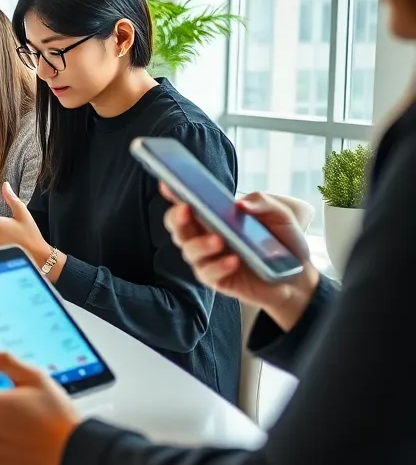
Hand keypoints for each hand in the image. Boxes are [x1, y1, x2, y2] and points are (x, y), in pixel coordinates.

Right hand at [161, 185, 319, 330]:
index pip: (188, 204)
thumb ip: (263, 203)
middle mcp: (205, 237)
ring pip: (188, 250)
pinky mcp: (217, 280)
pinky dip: (218, 266)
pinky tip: (233, 261)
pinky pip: (207, 273)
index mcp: (214, 218)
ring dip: (200, 244)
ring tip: (219, 240)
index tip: (167, 184)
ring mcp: (209, 259)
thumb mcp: (281, 215)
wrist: (298, 277)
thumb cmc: (284, 242)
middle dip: (177, 218)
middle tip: (187, 209)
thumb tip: (240, 203)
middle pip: (178, 228)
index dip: (174, 194)